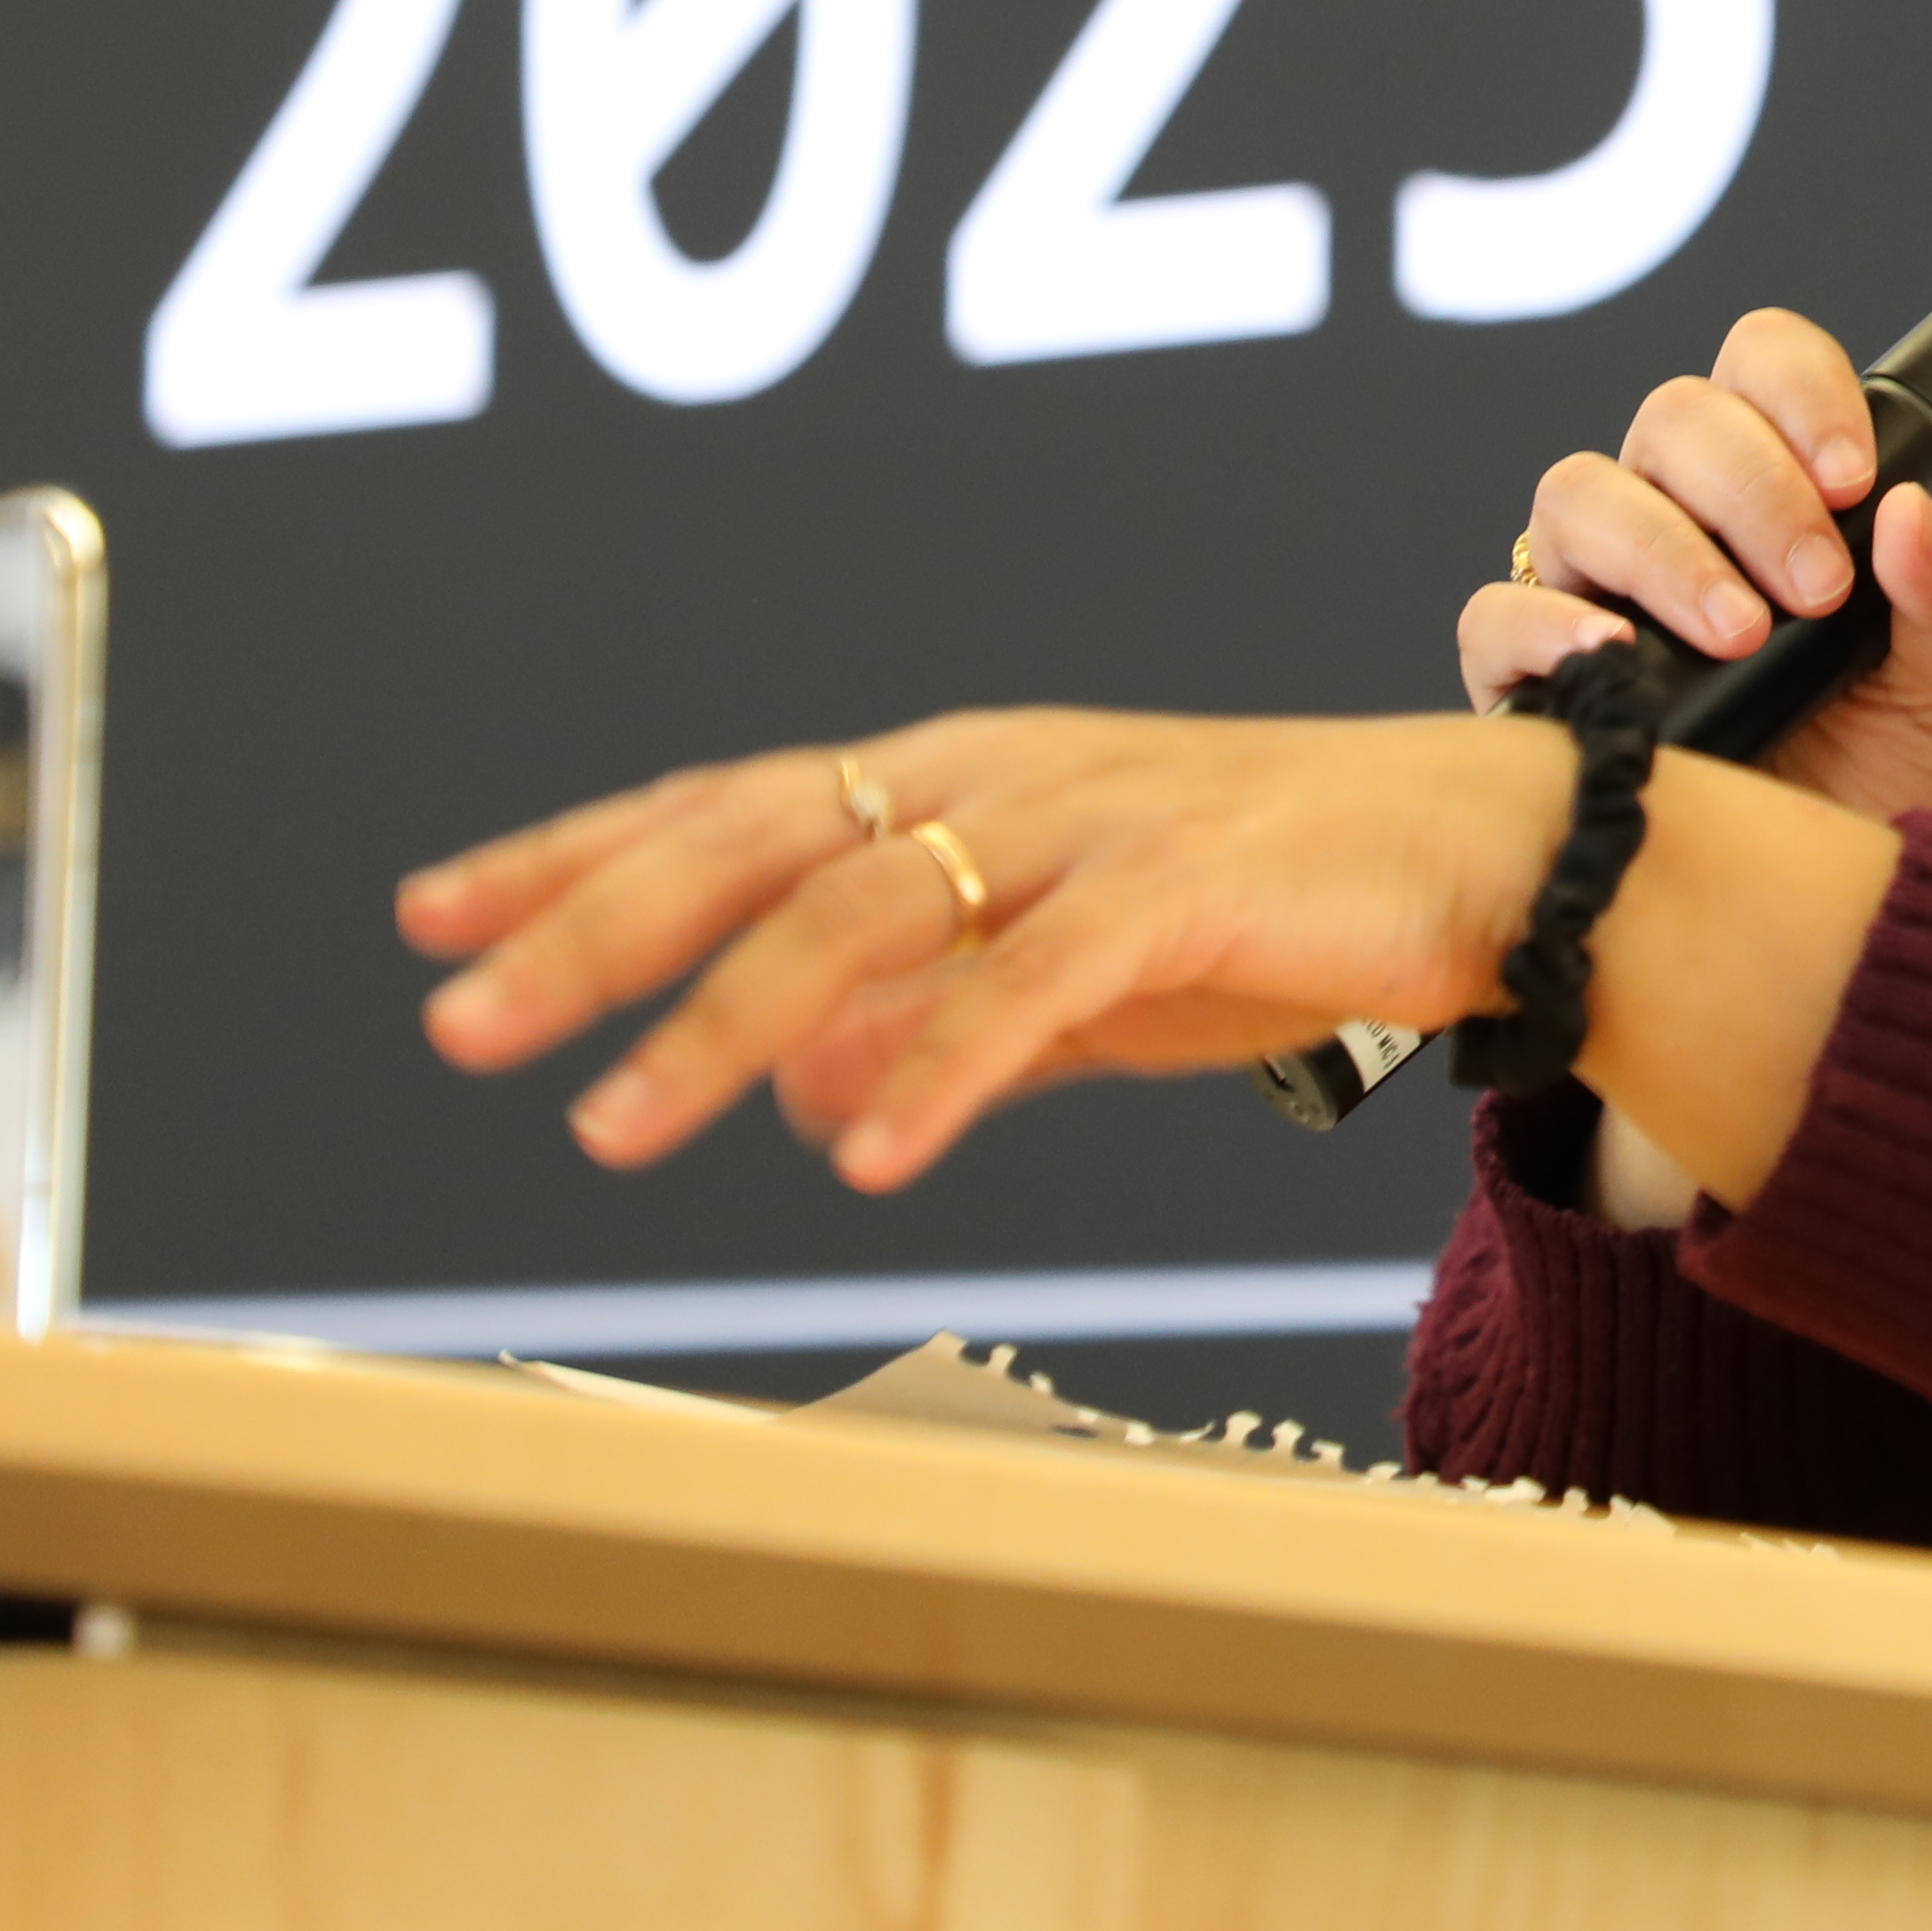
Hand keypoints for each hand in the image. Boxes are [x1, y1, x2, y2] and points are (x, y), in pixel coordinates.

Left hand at [395, 710, 1567, 1191]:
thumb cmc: (1291, 902)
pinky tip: (866, 1155)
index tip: (432, 919)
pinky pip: (1040, 980)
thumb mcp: (1084, 977)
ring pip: (867, 909)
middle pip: (757, 840)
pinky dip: (943, 1065)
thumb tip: (806, 1100)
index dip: (572, 859)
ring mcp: (1093, 819)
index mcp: (963, 779)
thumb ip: (948, 1029)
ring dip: (726, 1023)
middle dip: (592, 930)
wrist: (1499, 856)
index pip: (726, 810)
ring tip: (614, 1127)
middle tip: (459, 1024)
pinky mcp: (1189, 882)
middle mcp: (1002, 775)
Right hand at [1466, 306, 1931, 837]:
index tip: (1855, 479)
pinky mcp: (1535, 683)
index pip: (1759, 365)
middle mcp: (1678, 519)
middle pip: (1671, 416)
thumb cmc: (1895, 788)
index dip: (1799, 390)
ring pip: (1579, 493)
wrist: (1840, 925)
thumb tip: (1915, 511)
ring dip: (1663, 547)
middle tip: (1816, 587)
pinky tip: (1609, 658)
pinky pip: (1494, 616)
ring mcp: (1599, 594)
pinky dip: (1543, 626)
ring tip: (1740, 631)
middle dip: (1751, 487)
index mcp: (1779, 487)